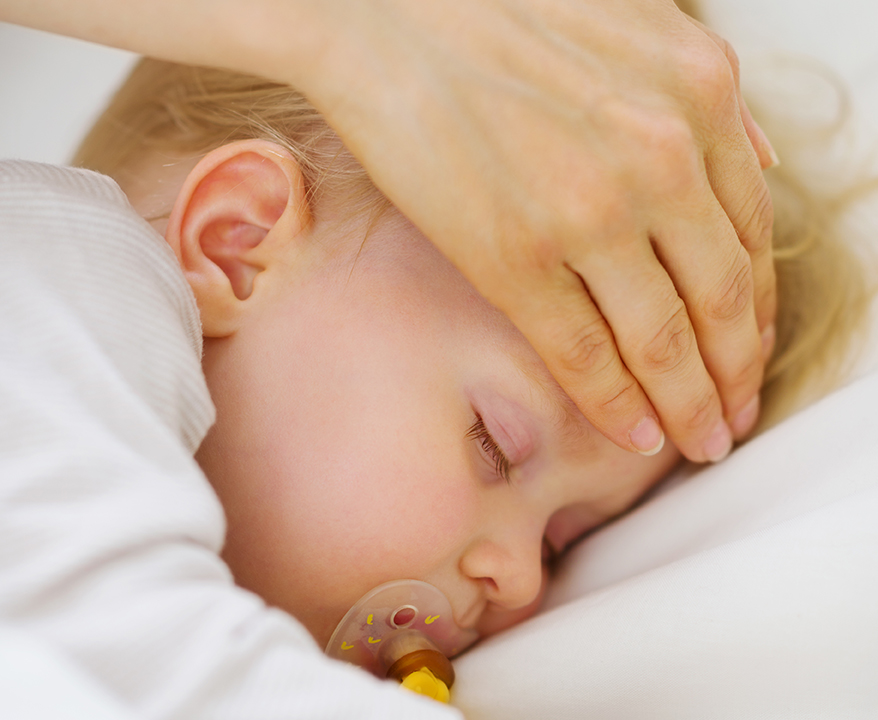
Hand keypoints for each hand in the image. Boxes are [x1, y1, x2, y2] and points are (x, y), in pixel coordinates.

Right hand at [1, 0, 777, 462]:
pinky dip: (617, 406)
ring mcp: (587, 211)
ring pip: (663, 340)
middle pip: (722, 299)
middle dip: (734, 374)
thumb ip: (705, 104)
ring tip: (698, 439)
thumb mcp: (637, 27)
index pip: (752, 235)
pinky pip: (585, 354)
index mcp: (695, 94)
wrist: (379, 12)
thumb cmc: (496, 13)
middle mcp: (659, 155)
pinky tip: (634, 433)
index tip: (749, 351)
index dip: (757, 310)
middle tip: (732, 417)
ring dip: (688, 404)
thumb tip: (759, 164)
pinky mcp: (514, 256)